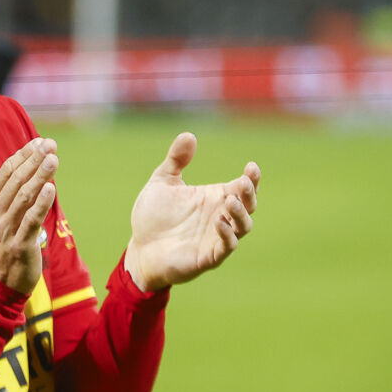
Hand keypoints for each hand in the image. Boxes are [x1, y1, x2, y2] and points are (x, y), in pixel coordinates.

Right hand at [0, 138, 58, 294]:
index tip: (41, 141)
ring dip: (40, 175)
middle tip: (50, 145)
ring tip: (54, 160)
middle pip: (16, 180)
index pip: (6, 171)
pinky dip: (41, 203)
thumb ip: (11, 195)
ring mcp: (4, 229)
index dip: (24, 154)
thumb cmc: (0, 247)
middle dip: (34, 159)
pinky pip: (31, 220)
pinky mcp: (18, 245)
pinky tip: (50, 188)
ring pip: (24, 196)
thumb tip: (31, 168)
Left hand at [125, 132, 259, 291]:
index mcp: (214, 198)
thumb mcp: (162, 183)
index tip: (251, 166)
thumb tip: (189, 135)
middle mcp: (220, 217)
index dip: (252, 178)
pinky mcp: (209, 257)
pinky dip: (227, 234)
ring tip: (230, 201)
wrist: (139, 248)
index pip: (241, 187)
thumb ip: (175, 160)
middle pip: (248, 205)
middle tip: (244, 182)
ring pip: (243, 227)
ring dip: (241, 214)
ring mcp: (216, 237)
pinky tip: (219, 222)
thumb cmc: (153, 217)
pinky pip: (226, 247)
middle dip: (250, 193)